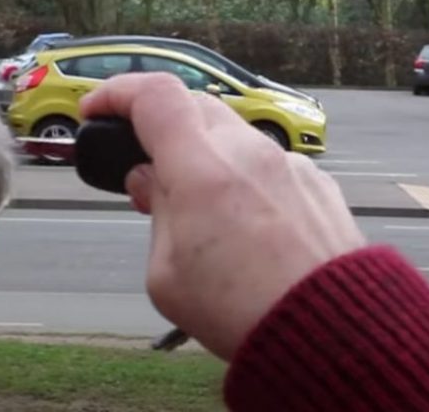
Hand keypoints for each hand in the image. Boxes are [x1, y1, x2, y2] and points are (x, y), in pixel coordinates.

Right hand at [80, 73, 364, 360]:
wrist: (330, 335)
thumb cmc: (244, 313)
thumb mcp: (165, 274)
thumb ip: (155, 212)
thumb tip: (151, 181)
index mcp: (202, 171)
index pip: (154, 96)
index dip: (118, 93)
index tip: (98, 110)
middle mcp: (248, 153)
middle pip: (192, 105)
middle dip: (159, 127)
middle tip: (145, 172)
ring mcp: (288, 163)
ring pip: (231, 133)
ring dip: (203, 153)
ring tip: (197, 207)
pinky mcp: (315, 181)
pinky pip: (266, 160)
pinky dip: (241, 174)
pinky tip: (242, 219)